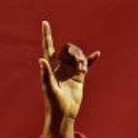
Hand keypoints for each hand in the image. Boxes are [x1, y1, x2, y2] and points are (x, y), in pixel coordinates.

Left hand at [38, 19, 98, 137]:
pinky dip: (91, 60)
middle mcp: (60, 66)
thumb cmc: (53, 103)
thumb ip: (46, 74)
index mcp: (51, 66)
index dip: (46, 34)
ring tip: (82, 68)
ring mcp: (70, 70)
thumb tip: (40, 60)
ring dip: (82, 58)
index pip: (48, 46)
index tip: (45, 22)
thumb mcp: (49, 88)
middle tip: (79, 62)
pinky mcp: (79, 77)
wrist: (64, 114)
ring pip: (77, 55)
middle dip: (75, 52)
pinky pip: (86, 65)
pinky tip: (97, 54)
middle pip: (67, 49)